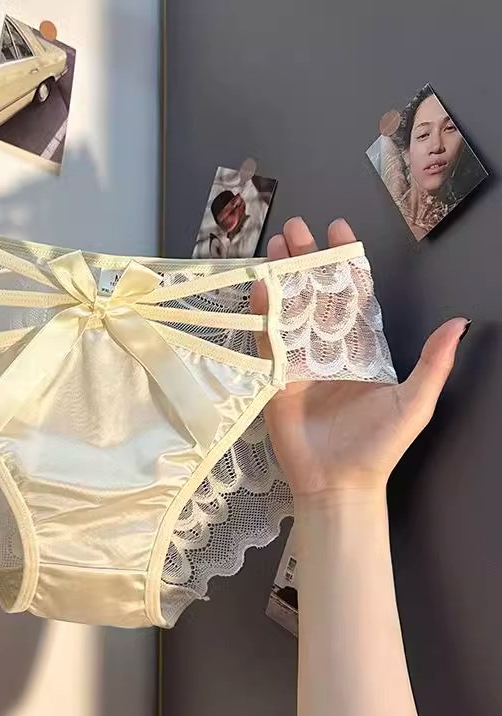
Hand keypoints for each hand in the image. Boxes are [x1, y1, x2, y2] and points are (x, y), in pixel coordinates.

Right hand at [254, 217, 466, 498]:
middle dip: (307, 259)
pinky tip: (260, 286)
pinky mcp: (276, 378)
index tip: (338, 230)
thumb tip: (462, 321)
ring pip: (290, 309)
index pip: (354, 294)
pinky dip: (264, 312)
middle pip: (317, 293)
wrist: (338, 482)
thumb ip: (434, 362)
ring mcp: (299, 362)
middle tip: (297, 227)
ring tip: (274, 245)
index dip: (346, 261)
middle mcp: (330, 349)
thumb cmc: (378, 445)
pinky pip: (269, 339)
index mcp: (362, 349)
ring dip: (282, 277)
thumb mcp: (415, 402)